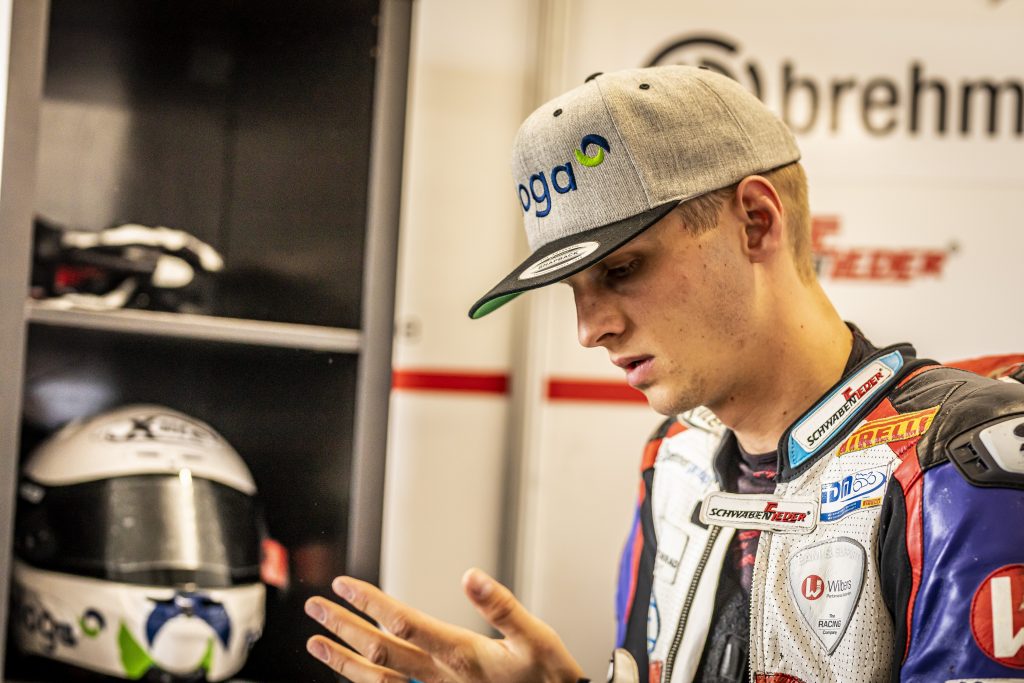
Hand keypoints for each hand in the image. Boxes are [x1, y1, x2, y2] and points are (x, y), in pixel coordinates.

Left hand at [304, 567, 585, 682]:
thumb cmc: (548, 681)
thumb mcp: (538, 639)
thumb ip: (503, 607)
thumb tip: (472, 577)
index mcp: (462, 655)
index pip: (404, 624)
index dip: (371, 603)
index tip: (344, 585)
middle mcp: (441, 678)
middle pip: (380, 651)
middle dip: (344, 627)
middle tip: (315, 607)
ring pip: (378, 680)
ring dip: (344, 660)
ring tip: (316, 644)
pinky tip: (351, 677)